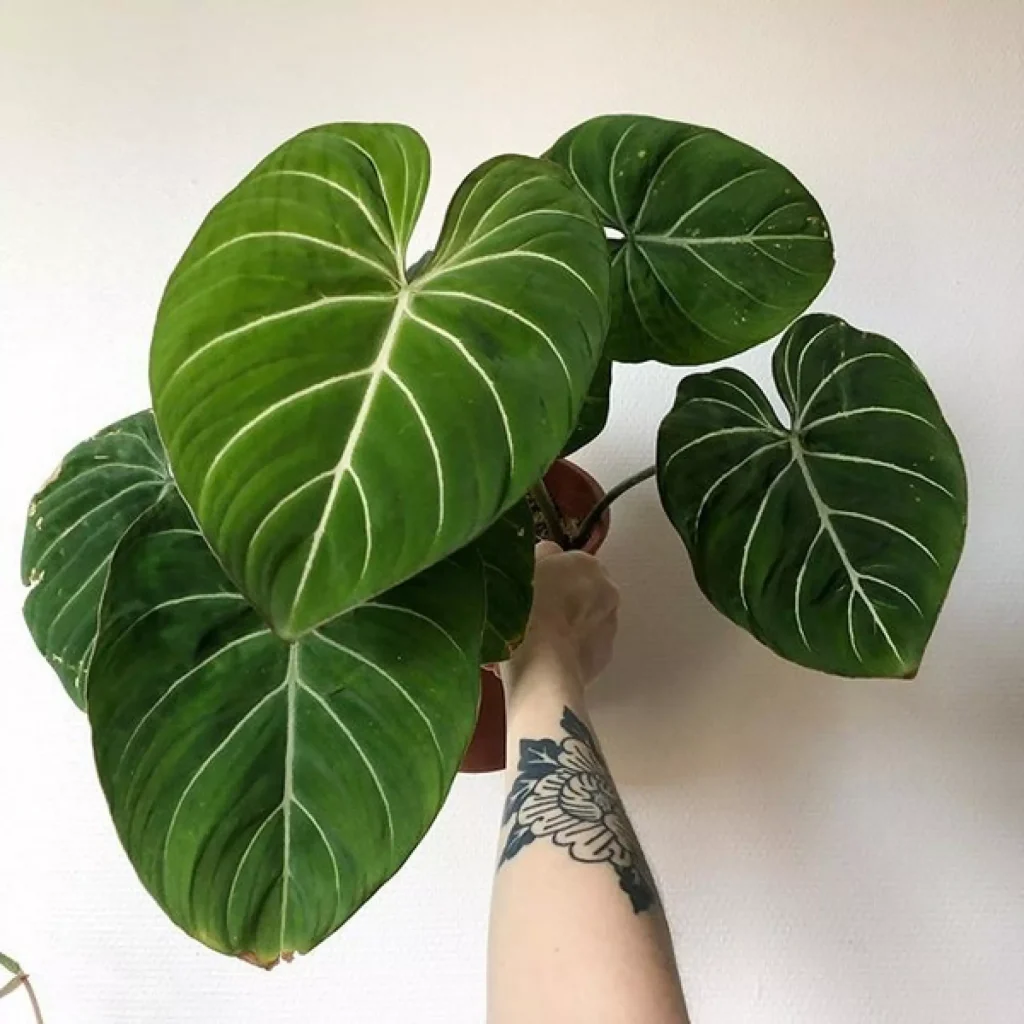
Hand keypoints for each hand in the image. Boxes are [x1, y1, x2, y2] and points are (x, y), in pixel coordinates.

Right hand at [503, 541, 619, 695]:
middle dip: (561, 598)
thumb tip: (546, 557)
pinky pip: (584, 646)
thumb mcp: (521, 569)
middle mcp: (607, 591)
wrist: (542, 666)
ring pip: (584, 619)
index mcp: (587, 564)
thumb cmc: (528, 612)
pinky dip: (569, 649)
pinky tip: (546, 657)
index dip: (546, 572)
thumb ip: (539, 558)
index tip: (530, 585)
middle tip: (531, 612)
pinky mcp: (603, 658)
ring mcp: (609, 626)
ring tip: (535, 638)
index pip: (567, 560)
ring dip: (566, 625)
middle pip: (581, 590)